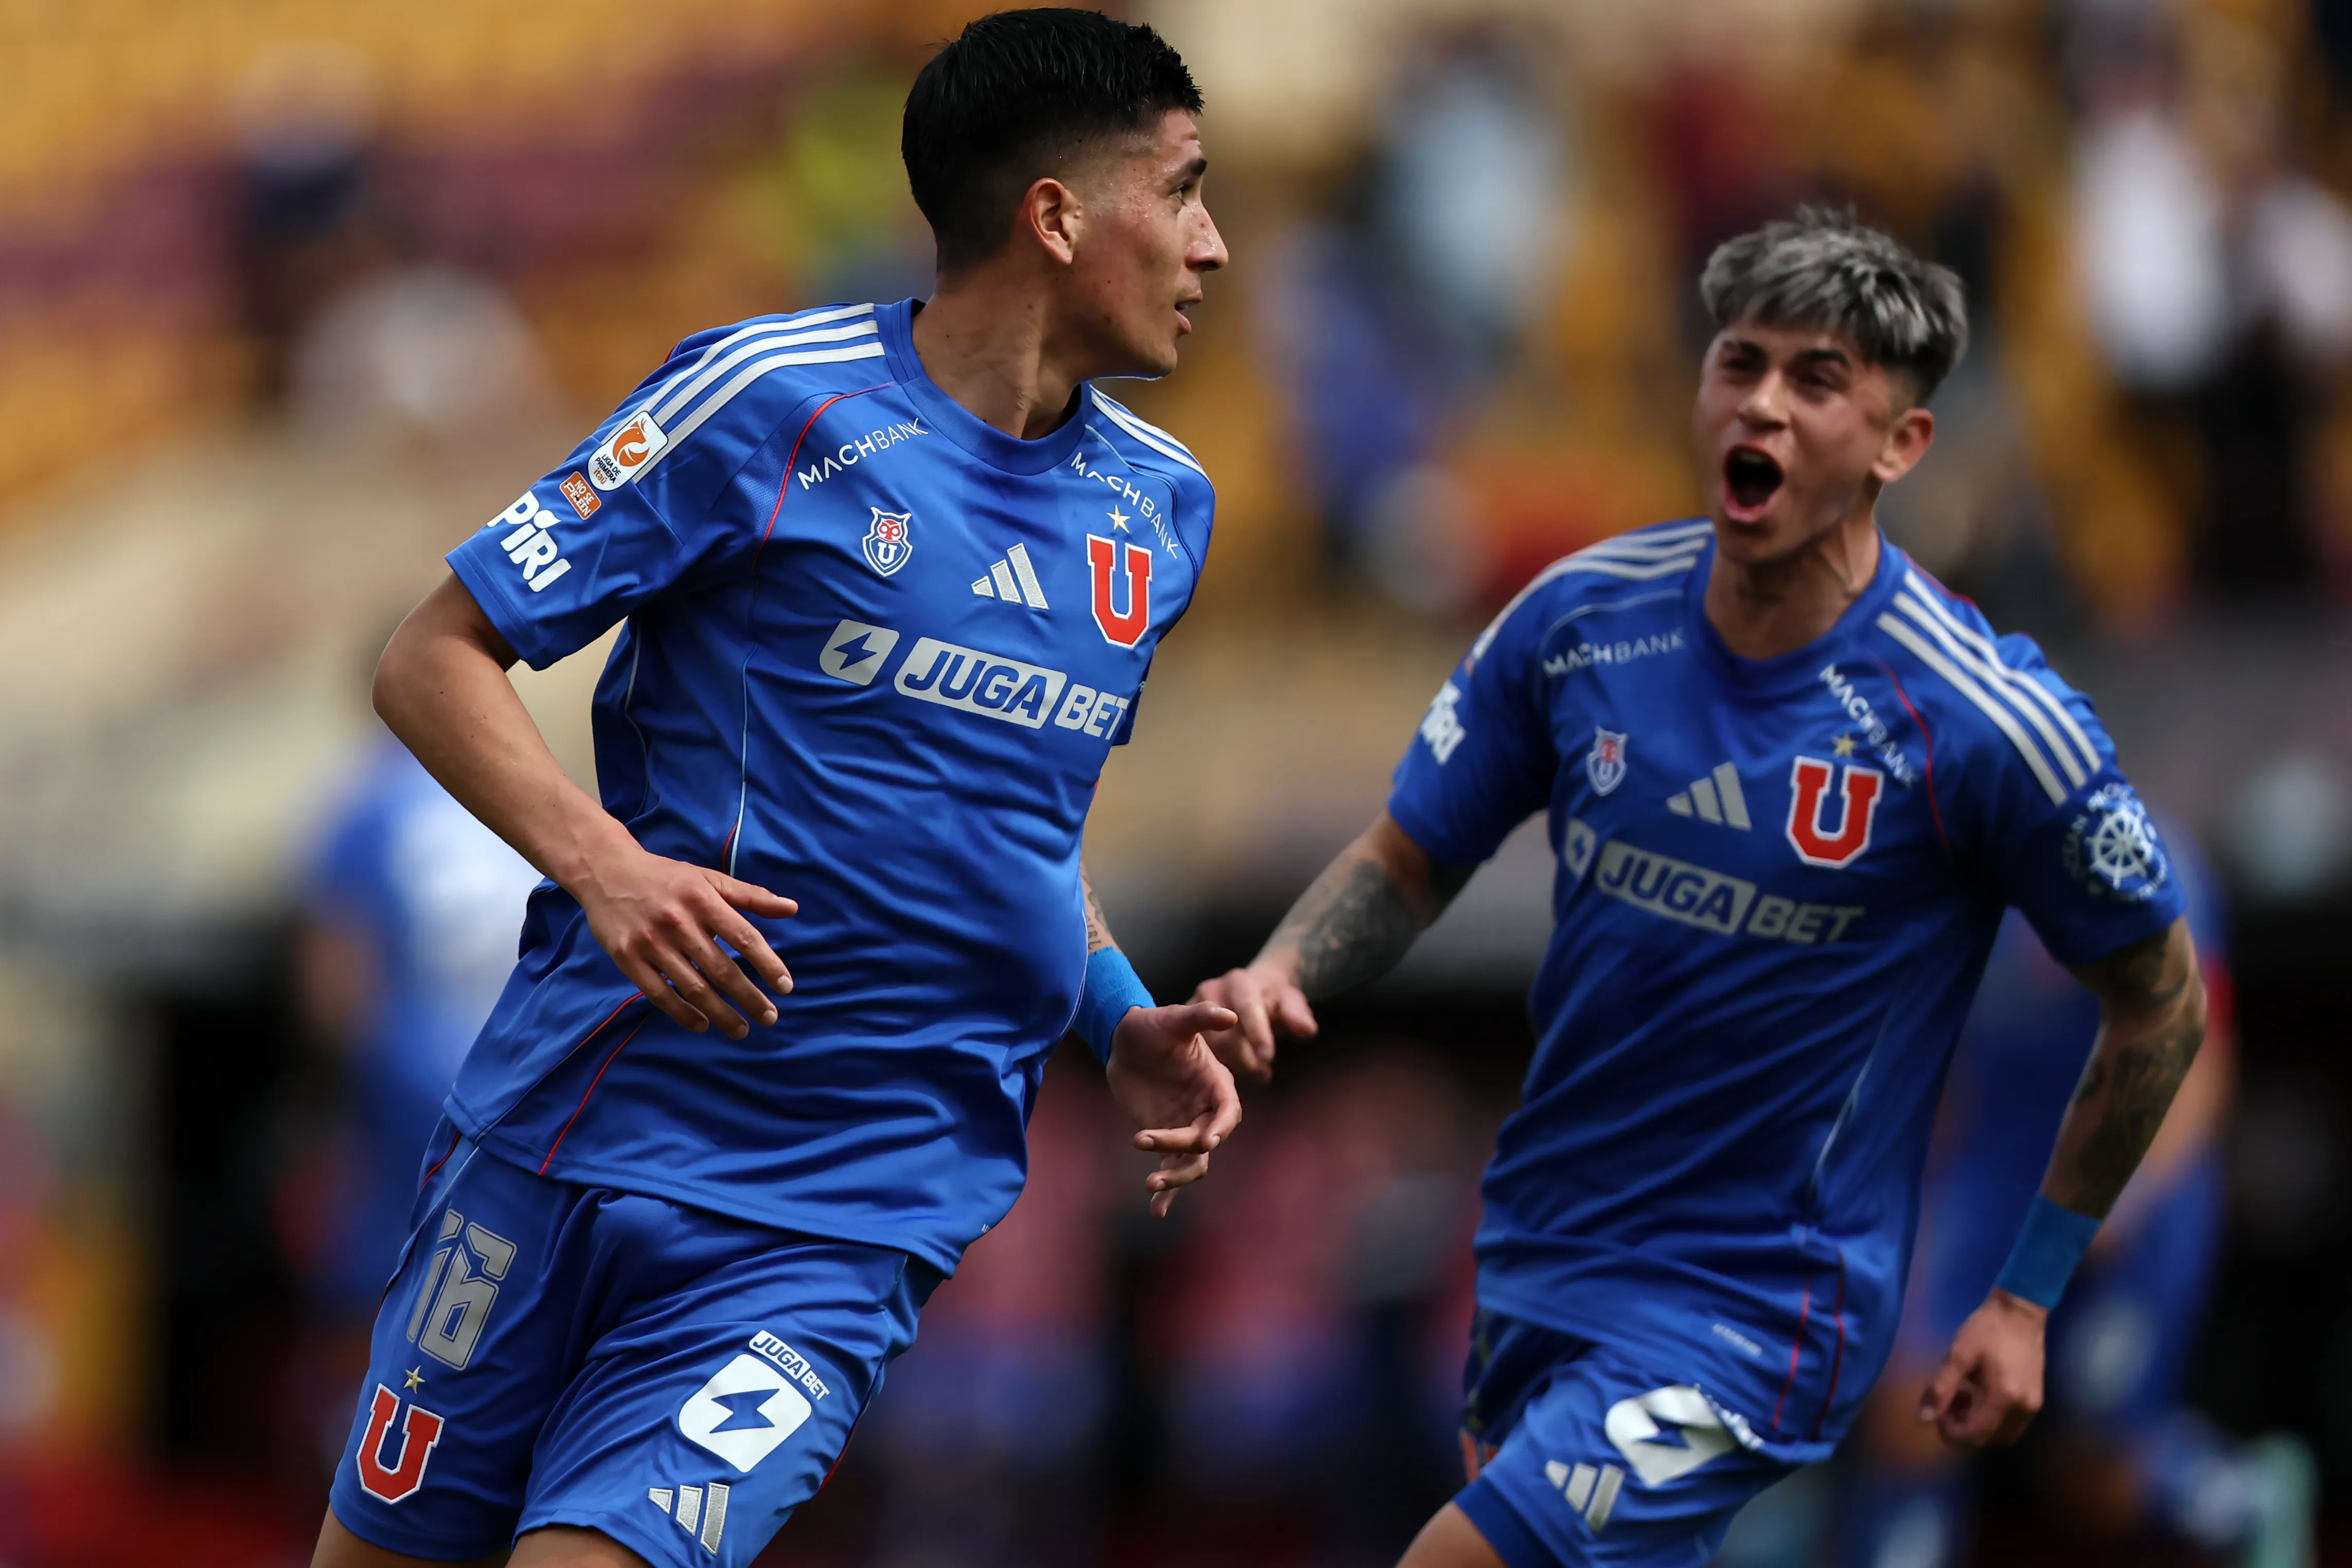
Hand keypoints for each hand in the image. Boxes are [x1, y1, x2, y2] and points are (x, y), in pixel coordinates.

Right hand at [573, 843, 796, 1038]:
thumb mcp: (708, 877)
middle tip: (770, 1018)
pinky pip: (659, 994)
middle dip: (749, 998)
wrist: (605, 870)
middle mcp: (678, 922)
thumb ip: (750, 896)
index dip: (768, 964)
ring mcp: (650, 942)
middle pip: (721, 970)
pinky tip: (702, 1025)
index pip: (744, 937)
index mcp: (703, 899)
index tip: (785, 988)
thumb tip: (792, 908)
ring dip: (721, 1014)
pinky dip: (682, 1014)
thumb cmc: (665, 876)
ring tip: (741, 1029)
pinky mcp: (627, 958)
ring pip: (693, 988)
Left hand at [1106, 1001, 1242, 1216]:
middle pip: (1207, 1142)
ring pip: (1192, 1162)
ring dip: (1176, 1176)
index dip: (1221, 1127)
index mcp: (1216, 1084)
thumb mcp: (1174, 1018)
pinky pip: (1171, 1166)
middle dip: (1183, 1147)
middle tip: (1146, 1138)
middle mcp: (1205, 1109)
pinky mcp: (1165, 1137)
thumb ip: (1200, 1017)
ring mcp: (1186, 1126)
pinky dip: (1167, 1190)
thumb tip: (1230, 1015)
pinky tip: (1157, 1210)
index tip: (1207, 1139)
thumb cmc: (1153, 1025)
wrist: (1125, 1038)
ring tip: (1151, 1182)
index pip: (1228, 1111)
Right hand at [1190, 962, 1317, 1083]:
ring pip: (1210, 1047)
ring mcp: (1194, 1007)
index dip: (1257, 1033)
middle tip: (1265, 1072)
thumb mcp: (1291, 1001)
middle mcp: (1212, 991)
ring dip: (1234, 1064)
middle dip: (1246, 1057)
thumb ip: (1298, 1015)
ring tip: (1257, 1072)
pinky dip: (1219, 1066)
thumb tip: (1307, 1030)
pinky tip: (1237, 1070)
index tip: (1269, 1057)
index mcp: (1240, 982)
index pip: (1247, 1007)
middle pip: (1224, 1032)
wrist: (1251, 989)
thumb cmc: (1274, 997)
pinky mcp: (1187, 1024)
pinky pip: (1199, 1051)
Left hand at [1920, 1289, 2047, 1446]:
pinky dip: (1992, 1419)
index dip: (1951, 1431)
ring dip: (1977, 1425)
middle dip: (1963, 1429)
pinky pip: (2011, 1424)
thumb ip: (1941, 1388)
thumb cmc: (1987, 1329)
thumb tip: (1924, 1417)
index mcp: (2003, 1397)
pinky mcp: (2036, 1400)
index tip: (1937, 1412)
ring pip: (2001, 1434)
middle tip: (1948, 1403)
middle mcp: (2023, 1409)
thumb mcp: (1958, 1355)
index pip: (1975, 1434)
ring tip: (1962, 1397)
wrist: (2020, 1312)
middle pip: (1988, 1439)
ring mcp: (2033, 1406)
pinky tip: (1978, 1395)